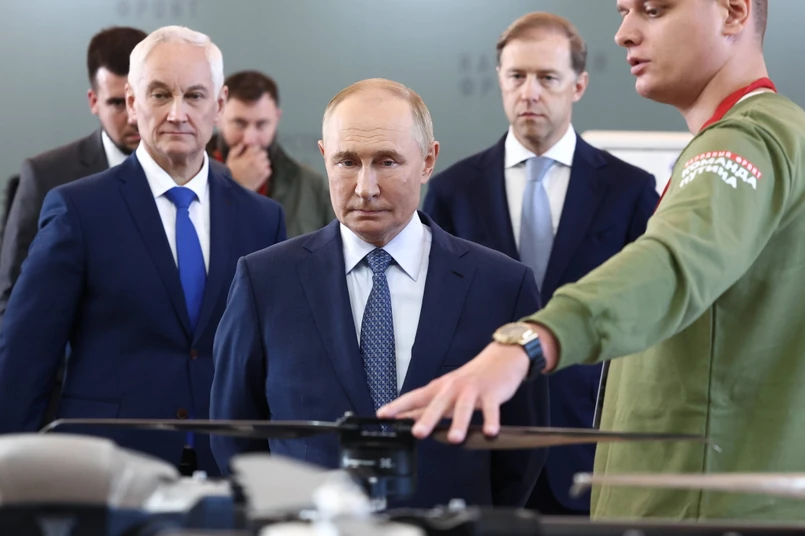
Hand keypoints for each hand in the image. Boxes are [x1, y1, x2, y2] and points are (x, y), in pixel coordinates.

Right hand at [226, 143, 270, 190]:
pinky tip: (257, 173)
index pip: (257, 147)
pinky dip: (264, 171)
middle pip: (264, 153)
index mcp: (248, 155)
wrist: (236, 188)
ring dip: (262, 163)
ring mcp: (261, 168)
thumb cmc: (231, 173)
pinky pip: (269, 170)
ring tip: (255, 168)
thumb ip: (237, 149)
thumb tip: (243, 143)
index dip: (253, 150)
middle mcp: (256, 161)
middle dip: (259, 155)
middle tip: (253, 161)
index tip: (250, 153)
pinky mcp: (264, 176)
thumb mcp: (230, 159)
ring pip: (267, 161)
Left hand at [377, 342, 529, 441]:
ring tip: (455, 439)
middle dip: (427, 418)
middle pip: (438, 403)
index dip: (398, 406)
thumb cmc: (471, 378)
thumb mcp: (447, 390)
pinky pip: (491, 409)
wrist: (502, 358)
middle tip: (417, 433)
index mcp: (440, 388)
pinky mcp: (492, 393)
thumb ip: (428, 405)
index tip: (383, 415)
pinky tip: (490, 432)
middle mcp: (453, 388)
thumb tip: (405, 418)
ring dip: (459, 423)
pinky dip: (491, 420)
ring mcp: (473, 390)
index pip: (415, 397)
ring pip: (464, 407)